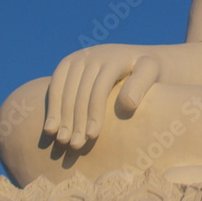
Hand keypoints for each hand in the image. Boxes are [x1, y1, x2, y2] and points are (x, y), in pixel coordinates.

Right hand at [43, 44, 160, 148]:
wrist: (135, 57)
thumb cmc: (146, 71)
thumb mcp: (151, 72)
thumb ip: (141, 84)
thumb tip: (127, 103)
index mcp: (114, 57)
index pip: (100, 88)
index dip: (95, 112)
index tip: (93, 136)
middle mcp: (93, 54)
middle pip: (80, 91)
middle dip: (76, 120)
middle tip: (76, 145)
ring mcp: (78, 58)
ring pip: (64, 89)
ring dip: (61, 117)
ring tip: (62, 141)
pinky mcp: (67, 64)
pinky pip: (55, 85)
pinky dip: (52, 107)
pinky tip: (50, 129)